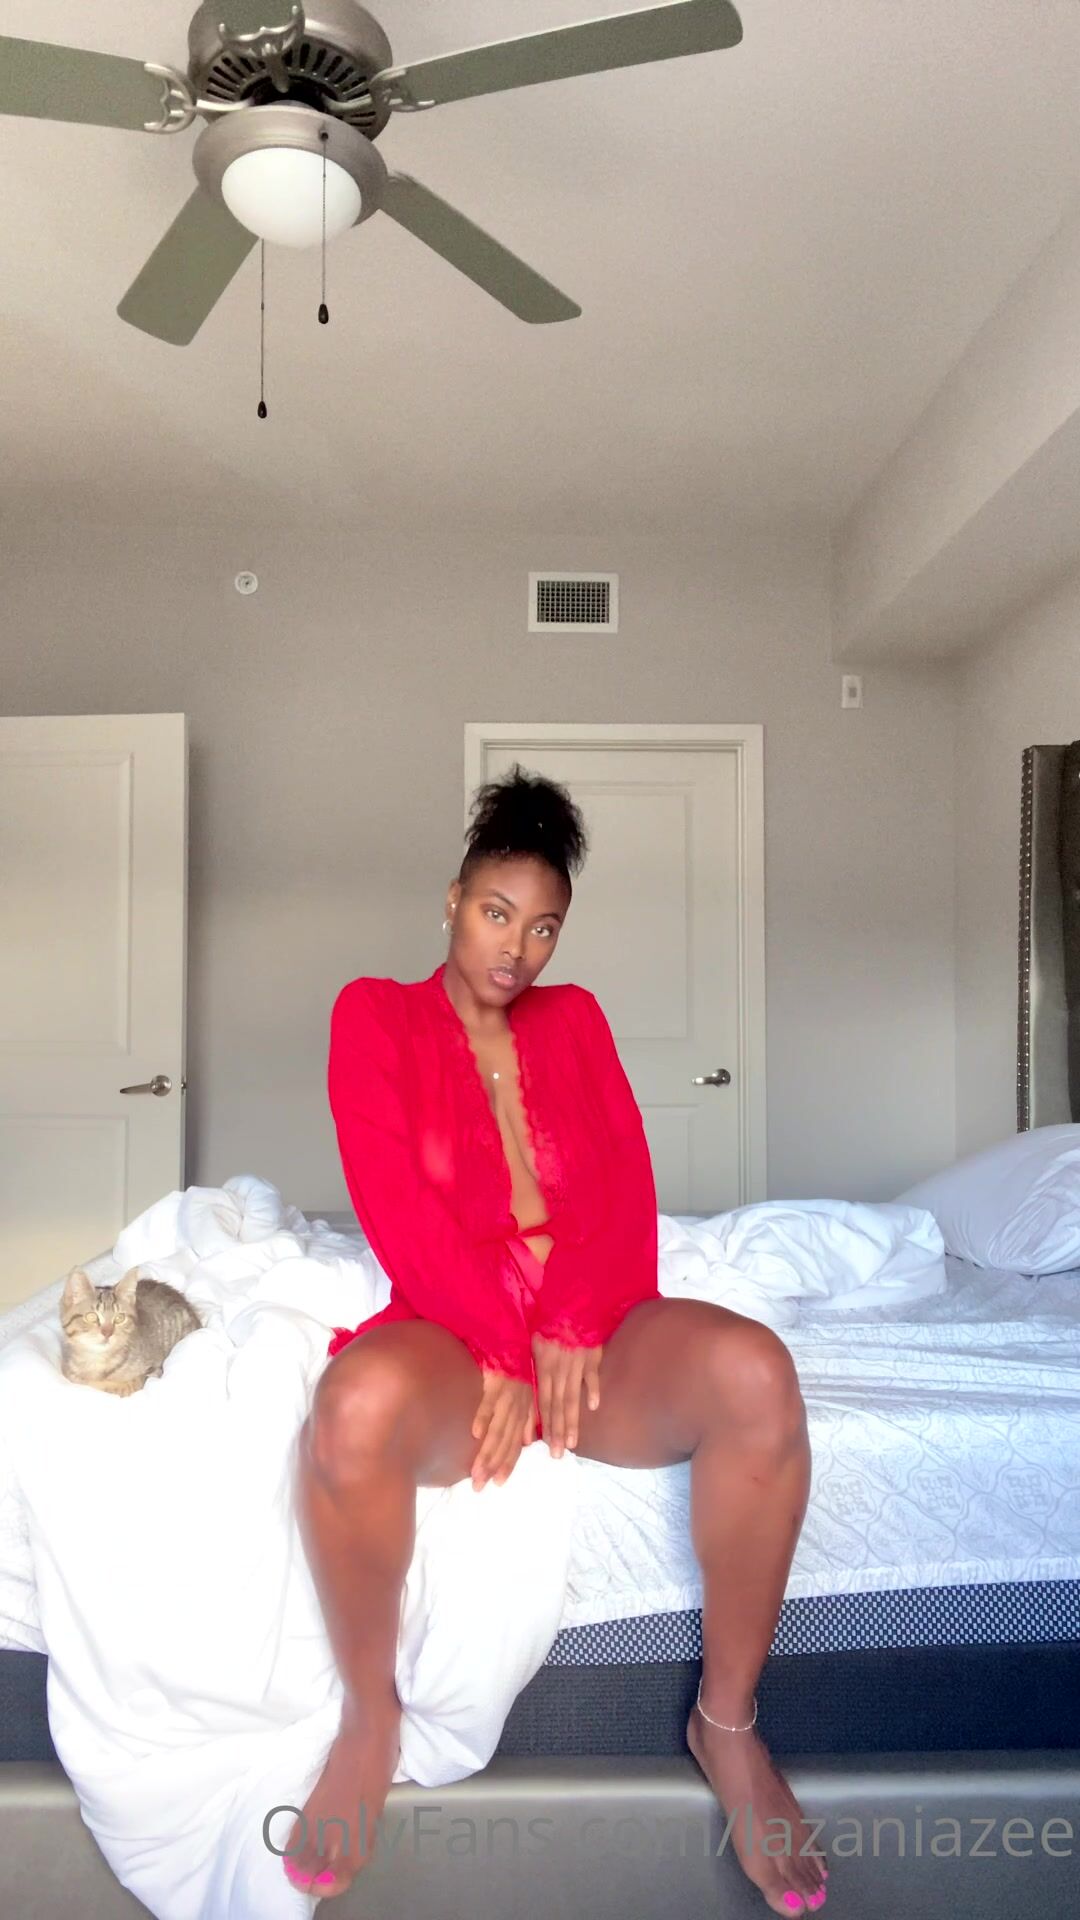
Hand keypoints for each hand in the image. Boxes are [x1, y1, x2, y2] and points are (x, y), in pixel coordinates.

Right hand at [470, 1371, 536, 1489]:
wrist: (513, 1340)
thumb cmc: (518, 1369)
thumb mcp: (527, 1395)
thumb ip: (527, 1420)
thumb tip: (527, 1443)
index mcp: (523, 1413)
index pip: (515, 1445)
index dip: (507, 1464)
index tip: (498, 1484)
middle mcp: (516, 1409)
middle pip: (504, 1442)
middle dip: (492, 1466)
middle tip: (479, 1485)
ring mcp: (506, 1397)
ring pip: (497, 1429)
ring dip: (486, 1452)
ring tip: (475, 1471)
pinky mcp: (495, 1383)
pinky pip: (488, 1402)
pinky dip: (483, 1417)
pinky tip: (474, 1433)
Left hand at [531, 1335, 602, 1458]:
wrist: (570, 1305)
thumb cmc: (552, 1328)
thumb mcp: (537, 1348)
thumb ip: (536, 1373)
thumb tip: (530, 1396)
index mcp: (543, 1369)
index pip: (542, 1402)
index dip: (544, 1424)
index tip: (545, 1445)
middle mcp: (557, 1370)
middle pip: (556, 1405)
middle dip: (556, 1431)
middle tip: (557, 1454)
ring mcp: (574, 1363)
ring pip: (571, 1396)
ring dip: (571, 1420)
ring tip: (572, 1442)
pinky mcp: (590, 1354)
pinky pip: (591, 1374)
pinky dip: (592, 1389)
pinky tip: (593, 1406)